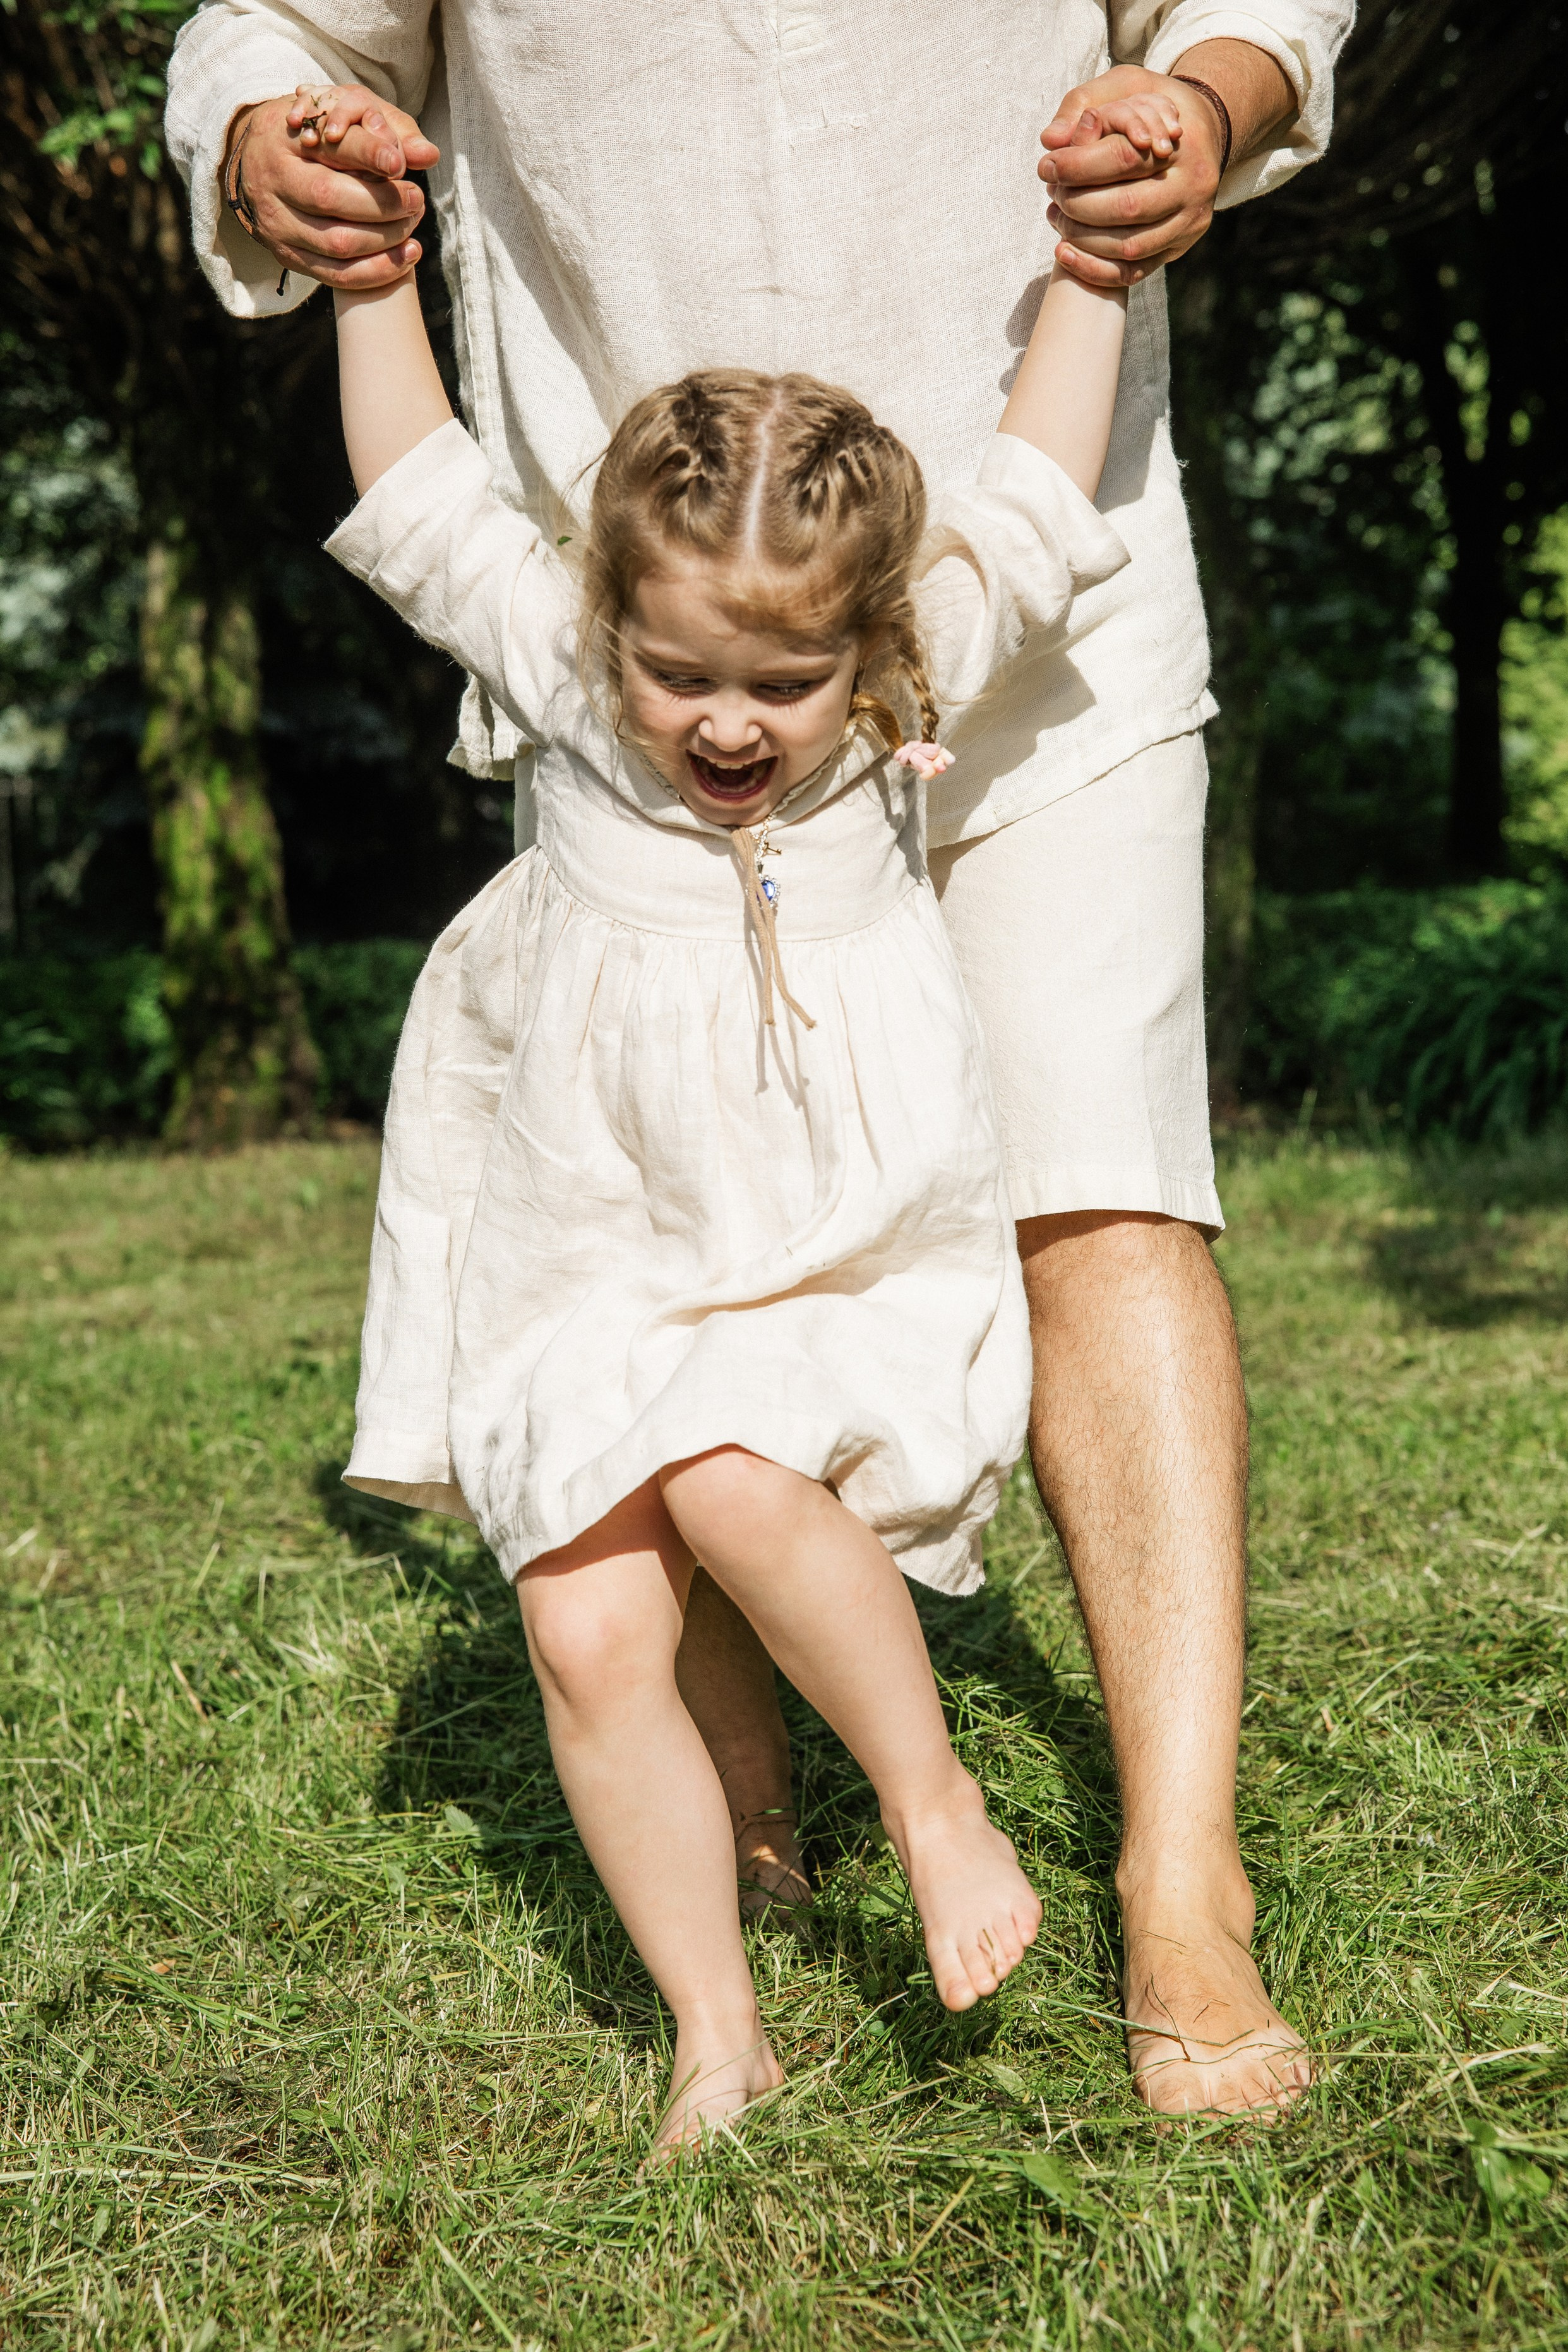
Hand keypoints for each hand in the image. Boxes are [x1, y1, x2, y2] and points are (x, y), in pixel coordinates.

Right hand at [223, 83, 440, 289]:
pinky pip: (337, 276)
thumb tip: (429, 154)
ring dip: (386, 238)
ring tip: (413, 222)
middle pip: (330, 197)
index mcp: (283, 135)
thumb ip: (385, 128)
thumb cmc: (315, 137)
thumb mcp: (340, 116)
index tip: (400, 162)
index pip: (329, 145)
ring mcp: (277, 223)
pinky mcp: (287, 256)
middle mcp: (273, 179)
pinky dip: (379, 270)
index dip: (368, 154)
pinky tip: (407, 256)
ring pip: (337, 242)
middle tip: (415, 197)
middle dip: (383, 203)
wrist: (261, 167)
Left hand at [1038, 65, 1223, 287]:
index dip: (1078, 166)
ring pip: (1128, 246)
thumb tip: (1050, 140)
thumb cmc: (1152, 107)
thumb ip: (1084, 102)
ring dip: (1081, 238)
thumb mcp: (1125, 85)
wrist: (1202, 134)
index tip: (1047, 166)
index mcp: (1185, 142)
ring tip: (1055, 216)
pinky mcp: (1178, 248)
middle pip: (1126, 207)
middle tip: (1053, 193)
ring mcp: (1190, 222)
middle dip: (1078, 205)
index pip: (1123, 157)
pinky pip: (1131, 273)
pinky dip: (1092, 269)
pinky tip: (1063, 252)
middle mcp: (1195, 185)